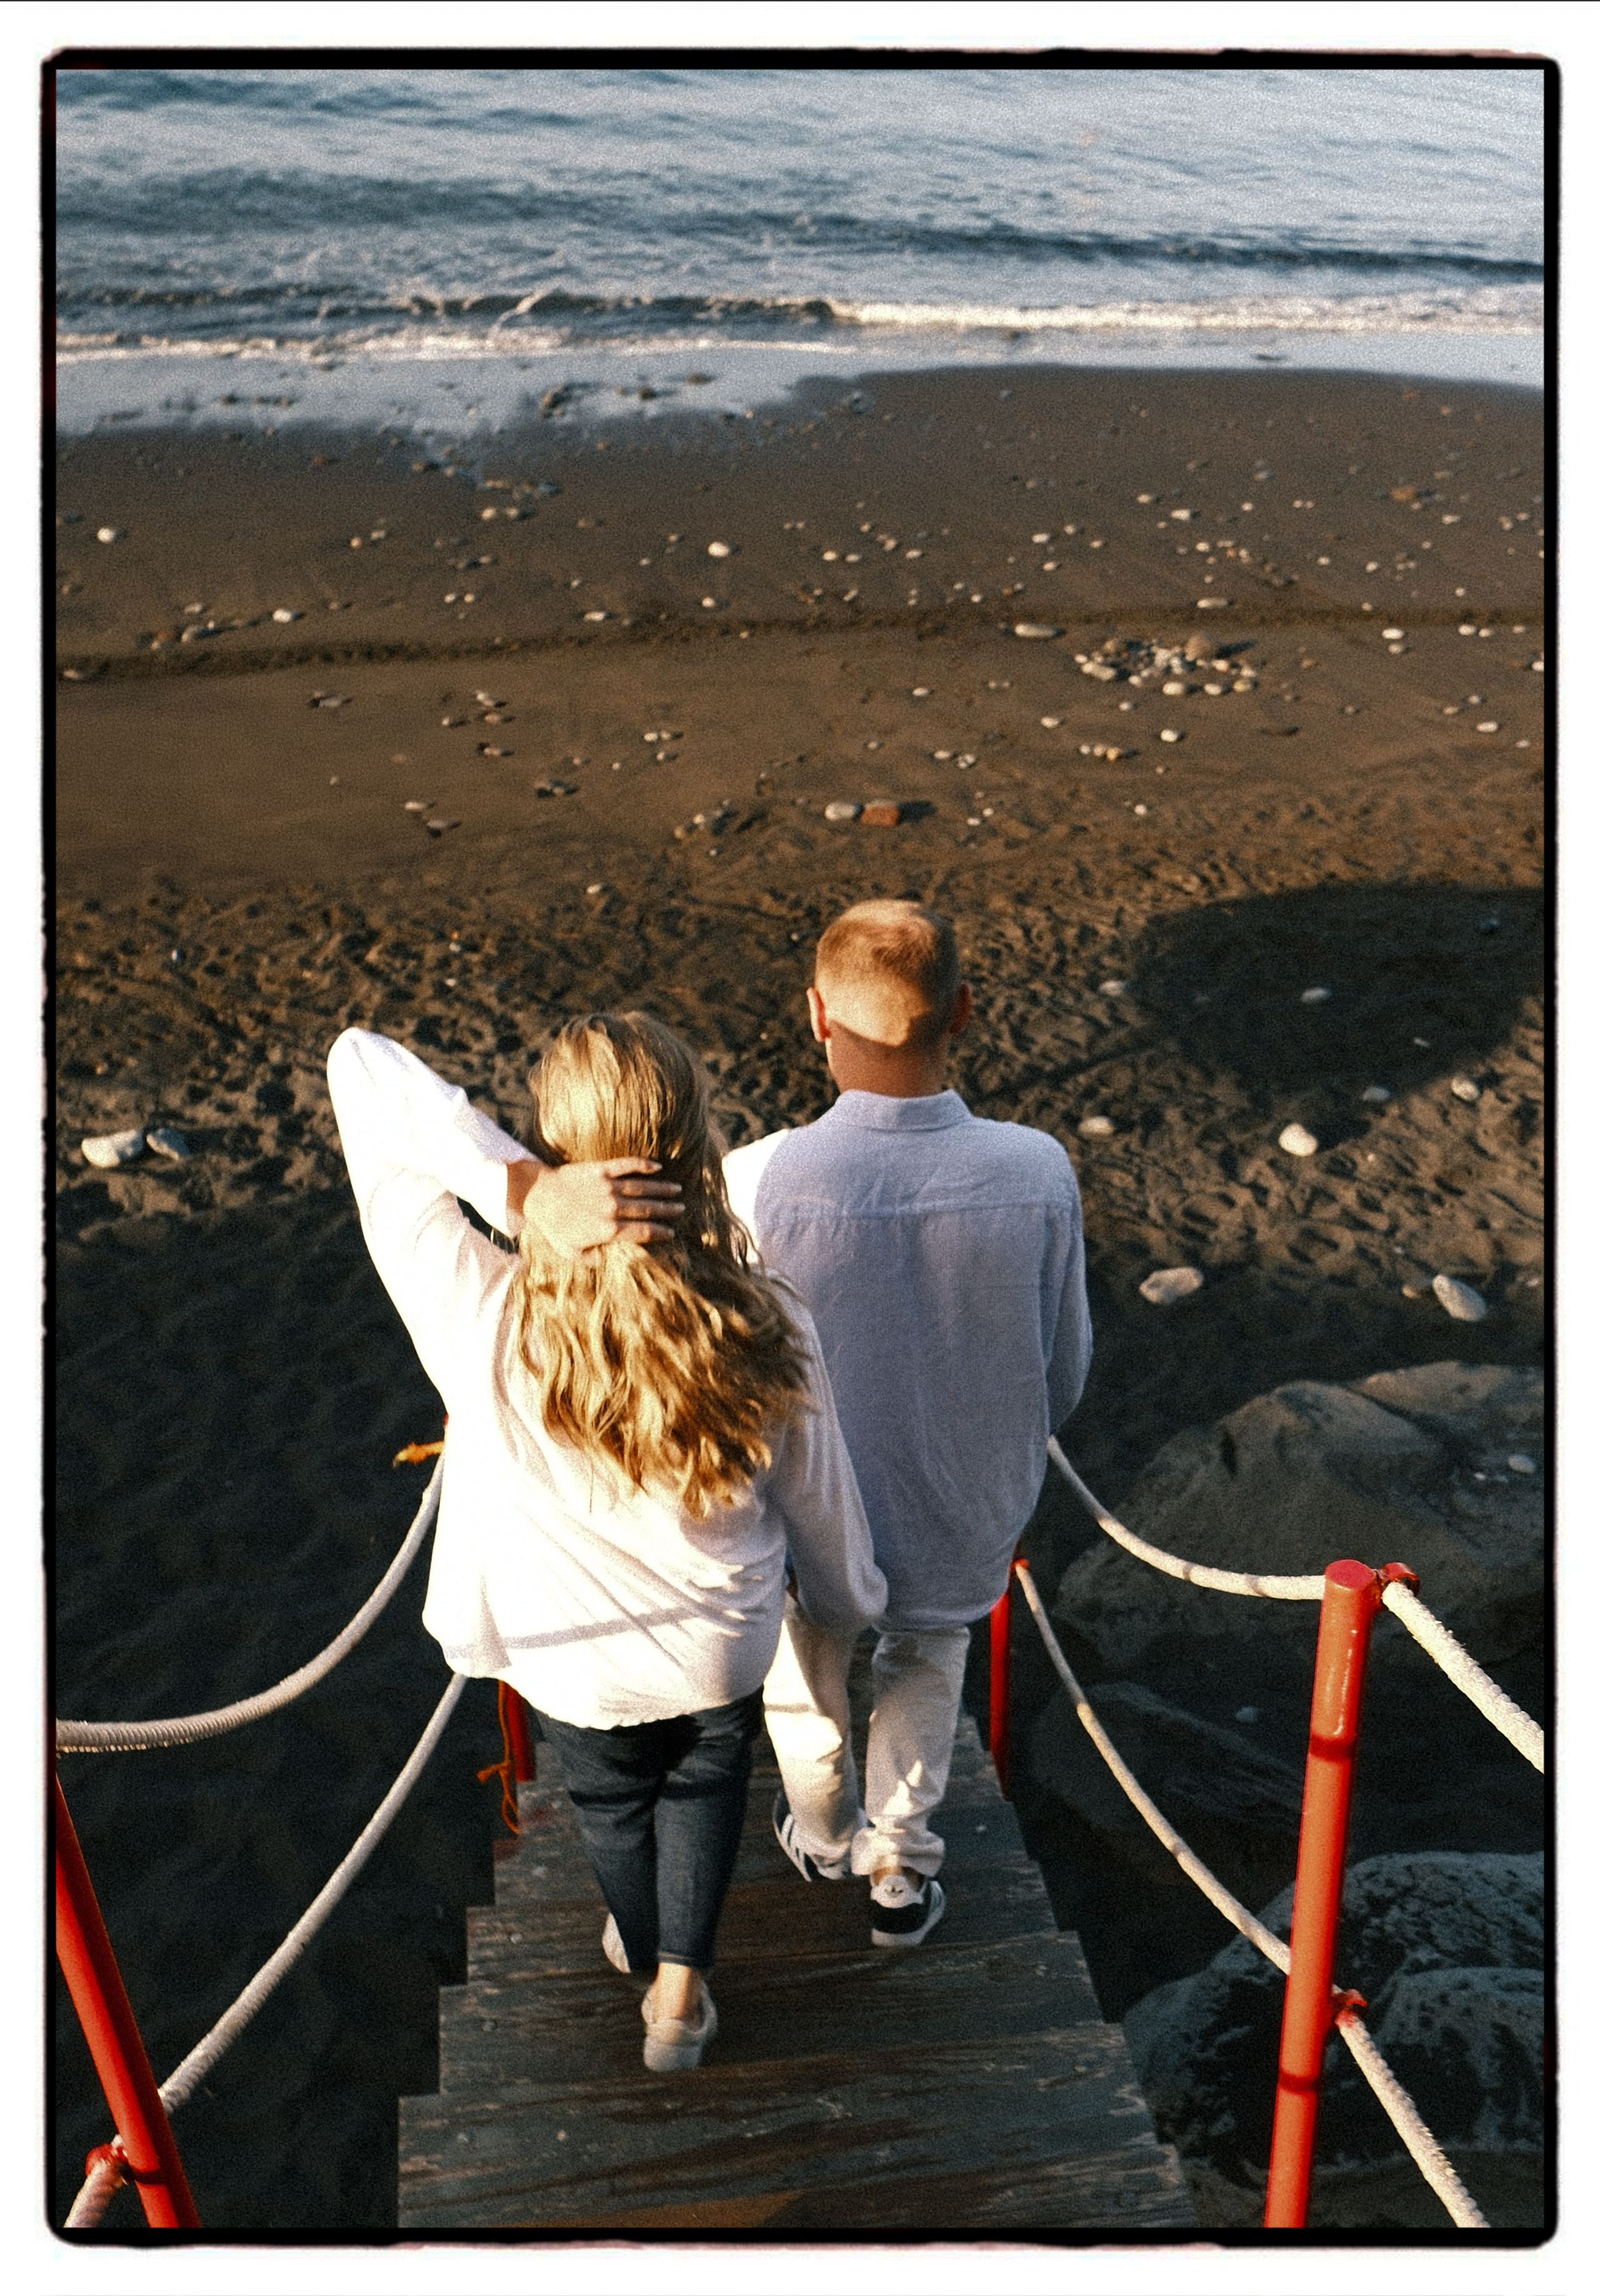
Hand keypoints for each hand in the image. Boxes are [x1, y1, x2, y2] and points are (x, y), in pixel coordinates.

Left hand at [510, 1156, 683, 1256]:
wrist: (537, 1195)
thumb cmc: (553, 1226)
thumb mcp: (570, 1252)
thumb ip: (591, 1259)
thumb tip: (607, 1260)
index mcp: (608, 1230)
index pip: (642, 1232)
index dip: (659, 1232)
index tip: (670, 1232)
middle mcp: (612, 1208)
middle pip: (648, 1209)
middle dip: (667, 1210)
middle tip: (681, 1209)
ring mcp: (608, 1187)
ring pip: (643, 1188)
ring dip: (662, 1189)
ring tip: (677, 1190)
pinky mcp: (601, 1170)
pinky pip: (627, 1166)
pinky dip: (643, 1165)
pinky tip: (657, 1166)